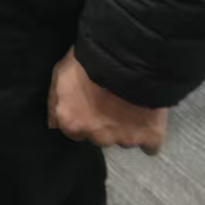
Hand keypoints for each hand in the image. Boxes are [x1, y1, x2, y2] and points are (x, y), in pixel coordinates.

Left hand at [47, 49, 168, 153]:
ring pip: (123, 139)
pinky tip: (148, 121)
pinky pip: (150, 145)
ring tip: (130, 106)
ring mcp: (124, 139)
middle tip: (109, 103)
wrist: (126, 59)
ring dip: (125, 127)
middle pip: (99, 136)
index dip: (81, 116)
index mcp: (72, 123)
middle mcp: (97, 137)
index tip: (88, 105)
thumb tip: (54, 121)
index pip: (73, 130)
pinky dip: (149, 136)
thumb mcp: (60, 76)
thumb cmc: (87, 63)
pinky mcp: (150, 138)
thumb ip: (57, 102)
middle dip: (103, 123)